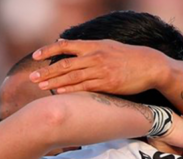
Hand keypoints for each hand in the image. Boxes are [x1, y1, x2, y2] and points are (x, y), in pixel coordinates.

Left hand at [30, 39, 169, 94]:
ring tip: (39, 85)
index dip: (49, 50)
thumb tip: (65, 43)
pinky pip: (84, 87)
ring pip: (72, 76)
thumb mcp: (107, 45)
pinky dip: (69, 89)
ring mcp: (101, 71)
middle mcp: (95, 57)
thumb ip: (86, 46)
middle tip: (32, 77)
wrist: (151, 66)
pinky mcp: (106, 84)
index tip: (35, 56)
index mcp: (94, 46)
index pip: (66, 46)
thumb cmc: (127, 57)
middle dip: (47, 71)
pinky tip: (57, 92)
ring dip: (54, 82)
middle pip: (65, 64)